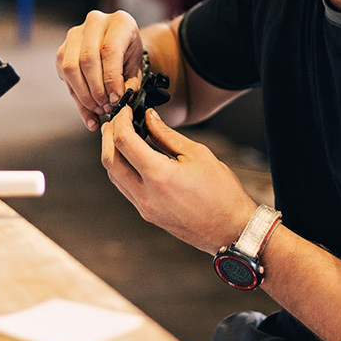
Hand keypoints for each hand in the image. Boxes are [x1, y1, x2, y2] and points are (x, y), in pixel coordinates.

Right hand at [56, 10, 142, 131]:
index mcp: (120, 22)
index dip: (111, 79)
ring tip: (97, 107)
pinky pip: (64, 73)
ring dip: (83, 94)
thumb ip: (130, 84)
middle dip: (96, 90)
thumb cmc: (129, 55)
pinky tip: (87, 104)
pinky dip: (75, 93)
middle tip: (106, 107)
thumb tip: (119, 101)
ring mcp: (76, 33)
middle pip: (88, 59)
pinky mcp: (63, 47)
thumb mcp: (137, 68)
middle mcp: (95, 22)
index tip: (115, 99)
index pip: (109, 51)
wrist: (121, 46)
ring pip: (71, 67)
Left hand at [100, 106, 256, 252]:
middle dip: (108, 136)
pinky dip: (122, 169)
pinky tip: (132, 157)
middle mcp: (145, 194)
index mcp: (158, 176)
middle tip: (116, 119)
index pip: (124, 142)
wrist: (231, 230)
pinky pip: (124, 188)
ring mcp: (144, 208)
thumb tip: (149, 118)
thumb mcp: (197, 154)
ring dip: (112, 153)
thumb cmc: (222, 193)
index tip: (127, 110)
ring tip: (120, 135)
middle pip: (110, 160)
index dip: (121, 121)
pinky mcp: (147, 214)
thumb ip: (167, 135)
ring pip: (114, 176)